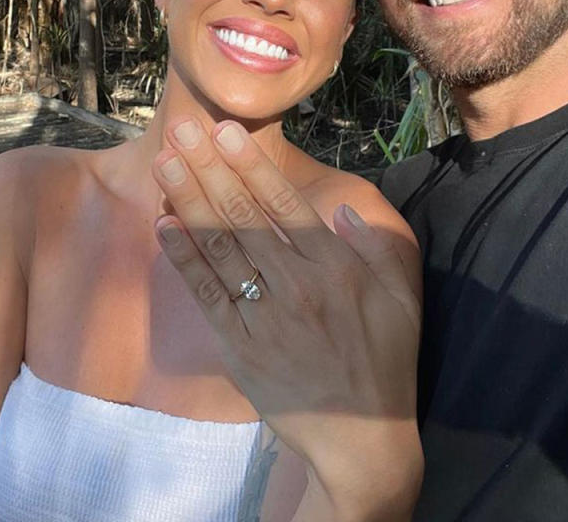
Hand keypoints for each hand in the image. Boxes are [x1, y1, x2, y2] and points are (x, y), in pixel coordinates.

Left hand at [151, 117, 422, 519]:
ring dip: (189, 201)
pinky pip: (207, 296)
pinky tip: (165, 227)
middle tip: (183, 129)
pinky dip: (185, 260)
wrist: (361, 437)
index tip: (226, 132)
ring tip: (166, 163)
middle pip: (244, 215)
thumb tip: (342, 209)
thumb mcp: (403, 298)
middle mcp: (295, 284)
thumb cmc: (385, 359)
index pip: (284, 204)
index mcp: (334, 267)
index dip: (251, 165)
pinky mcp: (240, 347)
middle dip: (210, 167)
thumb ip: (376, 247)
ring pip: (220, 248)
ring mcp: (263, 315)